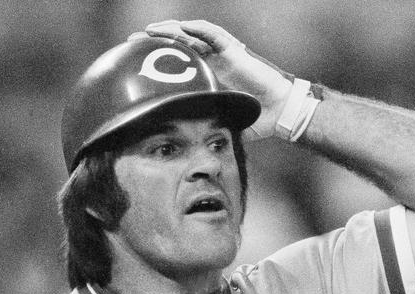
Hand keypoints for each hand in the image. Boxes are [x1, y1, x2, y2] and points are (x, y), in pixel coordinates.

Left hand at [144, 19, 292, 140]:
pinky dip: (198, 29)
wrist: (280, 111)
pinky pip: (214, 35)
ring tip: (151, 30)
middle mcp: (215, 61)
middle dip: (157, 39)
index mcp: (211, 75)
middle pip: (180, 43)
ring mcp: (224, 54)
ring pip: (192, 34)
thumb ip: (209, 128)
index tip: (138, 59)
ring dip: (171, 30)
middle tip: (133, 39)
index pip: (180, 60)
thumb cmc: (258, 118)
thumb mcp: (224, 123)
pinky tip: (182, 28)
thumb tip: (188, 144)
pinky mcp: (235, 51)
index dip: (160, 57)